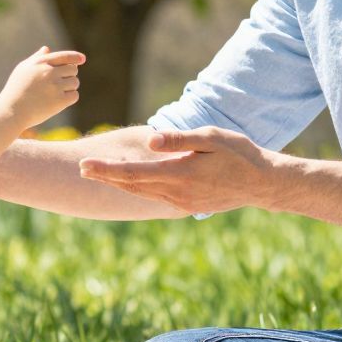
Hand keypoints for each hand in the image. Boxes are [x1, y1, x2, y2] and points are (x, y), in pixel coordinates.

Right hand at [0, 46, 85, 129]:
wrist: (11, 111)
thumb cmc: (16, 90)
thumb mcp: (23, 70)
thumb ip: (36, 58)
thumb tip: (46, 49)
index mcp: (41, 63)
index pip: (64, 56)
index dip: (75, 57)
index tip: (82, 59)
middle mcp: (49, 72)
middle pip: (73, 69)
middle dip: (69, 75)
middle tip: (59, 83)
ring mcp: (55, 86)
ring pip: (75, 82)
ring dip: (69, 87)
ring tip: (56, 93)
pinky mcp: (59, 101)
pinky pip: (74, 95)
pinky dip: (69, 98)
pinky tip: (59, 101)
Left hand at [77, 126, 274, 215]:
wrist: (262, 184)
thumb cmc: (239, 154)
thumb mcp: (212, 137)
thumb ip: (180, 139)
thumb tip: (151, 142)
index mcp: (180, 174)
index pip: (134, 172)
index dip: (107, 169)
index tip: (84, 164)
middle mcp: (176, 192)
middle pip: (131, 185)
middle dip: (105, 176)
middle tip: (80, 168)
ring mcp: (180, 201)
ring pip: (140, 193)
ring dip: (118, 183)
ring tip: (98, 173)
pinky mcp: (186, 204)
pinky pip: (153, 196)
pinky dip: (136, 188)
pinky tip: (127, 182)